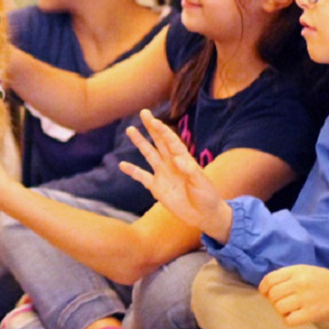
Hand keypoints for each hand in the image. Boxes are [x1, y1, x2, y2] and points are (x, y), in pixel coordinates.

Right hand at [119, 109, 232, 241]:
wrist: (203, 215)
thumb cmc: (207, 197)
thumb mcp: (202, 183)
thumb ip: (190, 171)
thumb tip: (177, 160)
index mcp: (184, 159)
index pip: (171, 141)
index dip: (163, 130)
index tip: (154, 120)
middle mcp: (171, 163)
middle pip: (159, 141)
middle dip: (151, 127)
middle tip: (143, 112)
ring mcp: (163, 174)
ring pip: (149, 154)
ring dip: (140, 142)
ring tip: (131, 129)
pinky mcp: (157, 187)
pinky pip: (142, 177)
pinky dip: (132, 171)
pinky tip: (122, 165)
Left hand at [259, 265, 328, 325]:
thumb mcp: (309, 271)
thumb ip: (290, 277)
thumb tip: (270, 288)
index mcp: (296, 270)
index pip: (268, 280)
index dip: (264, 290)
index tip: (267, 295)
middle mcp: (298, 282)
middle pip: (272, 296)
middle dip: (275, 302)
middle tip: (286, 304)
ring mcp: (305, 298)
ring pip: (278, 308)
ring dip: (283, 312)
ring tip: (294, 311)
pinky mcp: (312, 313)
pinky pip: (289, 320)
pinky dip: (290, 321)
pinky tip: (299, 318)